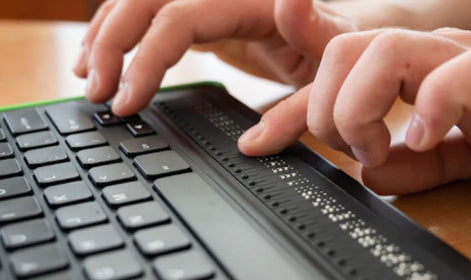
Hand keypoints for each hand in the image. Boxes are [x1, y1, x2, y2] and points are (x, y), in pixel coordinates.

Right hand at [73, 0, 355, 115]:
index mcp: (256, 2)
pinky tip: (110, 60)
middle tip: (96, 92)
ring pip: (142, 0)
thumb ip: (299, 109)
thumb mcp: (329, 80)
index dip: (148, 58)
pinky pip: (154, 15)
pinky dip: (125, 35)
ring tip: (89, 76)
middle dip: (113, 42)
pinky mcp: (207, 17)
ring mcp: (213, 2)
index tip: (128, 102)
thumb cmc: (344, 49)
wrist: (349, 29)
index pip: (181, 16)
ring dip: (108, 33)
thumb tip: (253, 145)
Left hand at [238, 28, 470, 193]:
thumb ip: (413, 164)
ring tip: (377, 147)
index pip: (336, 63)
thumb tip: (374, 174)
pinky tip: (420, 141)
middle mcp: (430, 54)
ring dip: (363, 107)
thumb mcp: (452, 155)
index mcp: (410, 69)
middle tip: (350, 148)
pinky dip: (430, 109)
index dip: (288, 104)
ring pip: (387, 49)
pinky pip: (461, 72)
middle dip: (328, 106)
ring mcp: (466, 57)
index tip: (259, 141)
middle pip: (346, 48)